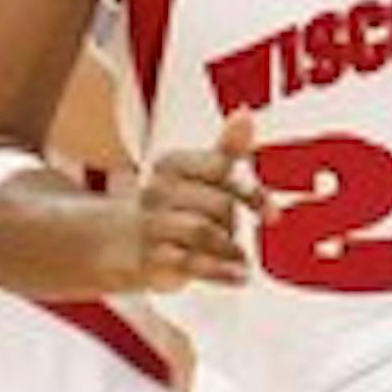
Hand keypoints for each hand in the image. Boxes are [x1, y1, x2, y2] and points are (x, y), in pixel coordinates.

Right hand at [133, 113, 262, 290]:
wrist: (119, 243)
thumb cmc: (168, 207)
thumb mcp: (195, 175)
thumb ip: (225, 150)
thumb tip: (245, 115)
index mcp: (172, 165)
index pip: (220, 170)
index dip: (250, 193)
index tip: (271, 214)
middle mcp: (158, 191)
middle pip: (218, 204)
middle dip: (235, 223)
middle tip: (237, 235)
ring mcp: (153, 225)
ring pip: (205, 232)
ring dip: (230, 248)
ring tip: (241, 259)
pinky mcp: (153, 258)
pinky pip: (194, 264)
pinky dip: (222, 272)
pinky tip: (240, 277)